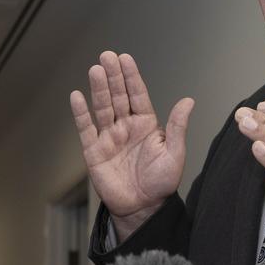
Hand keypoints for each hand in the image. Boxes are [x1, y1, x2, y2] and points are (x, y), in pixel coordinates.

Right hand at [69, 51, 193, 238]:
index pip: (137, 94)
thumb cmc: (161, 183)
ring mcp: (109, 137)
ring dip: (98, 89)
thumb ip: (178, 127)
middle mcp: (126, 126)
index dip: (131, 76)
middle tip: (107, 56)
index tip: (125, 58)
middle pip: (117, 96)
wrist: (143, 208)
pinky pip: (86, 128)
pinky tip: (77, 96)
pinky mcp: (94, 151)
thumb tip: (188, 100)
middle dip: (112, 76)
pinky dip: (80, 113)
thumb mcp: (175, 153)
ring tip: (95, 70)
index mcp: (145, 124)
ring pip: (102, 108)